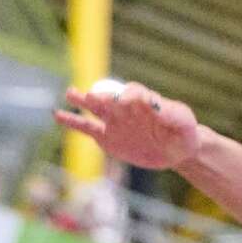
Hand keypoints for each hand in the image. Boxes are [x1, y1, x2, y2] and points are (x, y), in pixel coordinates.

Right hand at [55, 81, 203, 169]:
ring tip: (70, 94)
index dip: (127, 96)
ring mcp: (113, 121)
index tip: (124, 100)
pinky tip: (58, 115)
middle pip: (108, 97)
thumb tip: (155, 104)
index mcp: (142, 99)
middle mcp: (124, 106)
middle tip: (91, 97)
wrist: (177, 149)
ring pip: (93, 109)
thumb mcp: (182, 120)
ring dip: (81, 101)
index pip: (132, 93)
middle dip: (100, 97)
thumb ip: (169, 111)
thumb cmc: (183, 130)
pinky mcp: (106, 138)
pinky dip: (72, 122)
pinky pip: (86, 129)